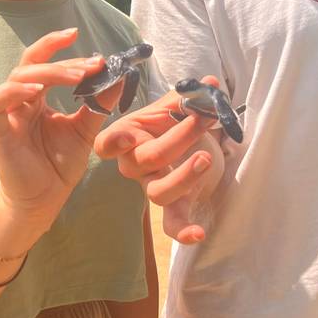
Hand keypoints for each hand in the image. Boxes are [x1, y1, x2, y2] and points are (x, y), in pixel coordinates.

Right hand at [0, 28, 120, 227]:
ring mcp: (7, 114)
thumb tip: (119, 77)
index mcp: (38, 98)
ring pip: (18, 78)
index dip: (56, 45)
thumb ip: (99, 105)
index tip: (78, 34)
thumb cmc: (59, 165)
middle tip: (91, 65)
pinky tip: (36, 92)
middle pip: (33, 65)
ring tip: (75, 76)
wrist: (44, 200)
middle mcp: (20, 101)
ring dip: (48, 73)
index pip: (42, 61)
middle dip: (63, 61)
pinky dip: (13, 92)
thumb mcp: (86, 130)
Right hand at [94, 79, 224, 243]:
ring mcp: (152, 186)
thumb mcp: (177, 106)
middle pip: (147, 159)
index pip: (107, 143)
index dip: (114, 142)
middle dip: (178, 138)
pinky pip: (172, 223)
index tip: (128, 136)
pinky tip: (199, 234)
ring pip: (158, 192)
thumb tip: (210, 83)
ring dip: (184, 176)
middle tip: (202, 119)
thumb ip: (191, 96)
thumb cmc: (173, 122)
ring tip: (206, 158)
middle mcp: (134, 164)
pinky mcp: (173, 205)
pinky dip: (184, 231)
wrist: (190, 144)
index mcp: (127, 136)